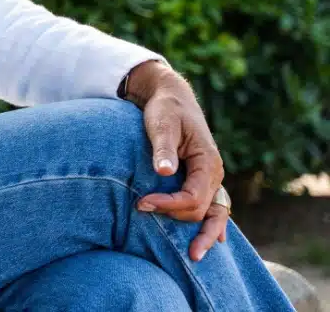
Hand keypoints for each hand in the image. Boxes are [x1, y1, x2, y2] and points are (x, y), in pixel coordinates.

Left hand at [123, 60, 229, 260]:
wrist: (171, 98)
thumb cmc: (165, 110)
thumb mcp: (161, 123)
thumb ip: (163, 148)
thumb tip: (164, 171)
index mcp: (208, 162)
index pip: (193, 196)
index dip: (169, 204)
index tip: (141, 203)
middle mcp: (214, 174)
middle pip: (202, 210)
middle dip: (175, 216)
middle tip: (142, 211)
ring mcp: (209, 179)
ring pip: (214, 214)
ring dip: (204, 234)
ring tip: (194, 257)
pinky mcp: (200, 180)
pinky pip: (211, 207)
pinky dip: (211, 224)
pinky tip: (211, 241)